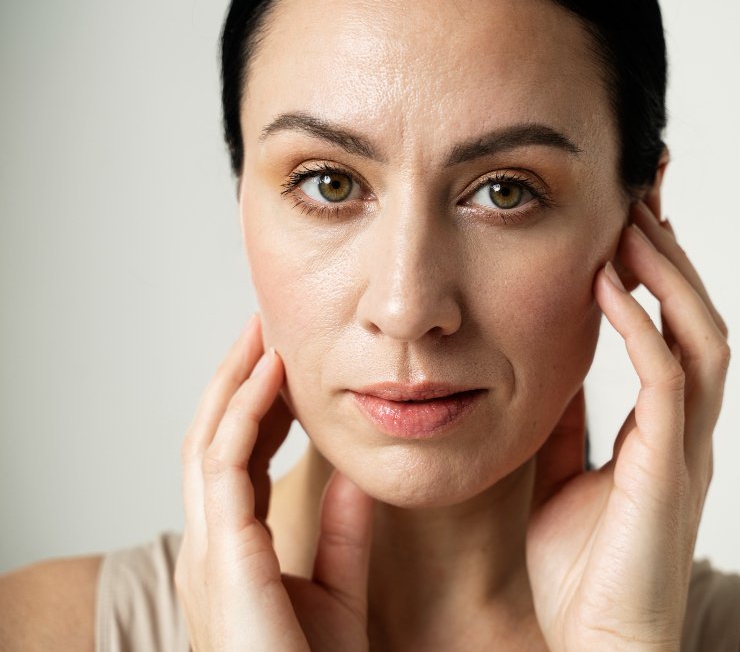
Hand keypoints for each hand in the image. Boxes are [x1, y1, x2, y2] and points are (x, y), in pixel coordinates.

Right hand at [174, 315, 373, 650]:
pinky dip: (244, 413)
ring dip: (235, 382)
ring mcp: (208, 547)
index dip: (256, 408)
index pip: (236, 460)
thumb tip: (354, 476)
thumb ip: (342, 532)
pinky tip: (272, 375)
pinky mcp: (223, 553)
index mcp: (233, 550)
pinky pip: (224, 464)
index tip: (281, 362)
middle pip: (212, 439)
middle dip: (235, 380)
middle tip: (262, 327)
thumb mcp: (337, 590)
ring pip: (207, 441)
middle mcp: (210, 543)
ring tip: (263, 333)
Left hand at [527, 203, 730, 651]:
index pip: (669, 329)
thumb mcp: (563, 477)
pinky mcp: (667, 470)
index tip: (628, 215)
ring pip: (698, 336)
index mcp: (661, 428)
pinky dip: (641, 327)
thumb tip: (541, 375)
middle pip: (696, 316)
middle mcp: (685, 428)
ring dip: (667, 274)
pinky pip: (664, 382)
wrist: (599, 646)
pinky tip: (608, 284)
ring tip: (631, 219)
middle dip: (672, 250)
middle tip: (644, 186)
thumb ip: (566, 426)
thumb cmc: (582, 574)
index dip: (655, 270)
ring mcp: (685, 447)